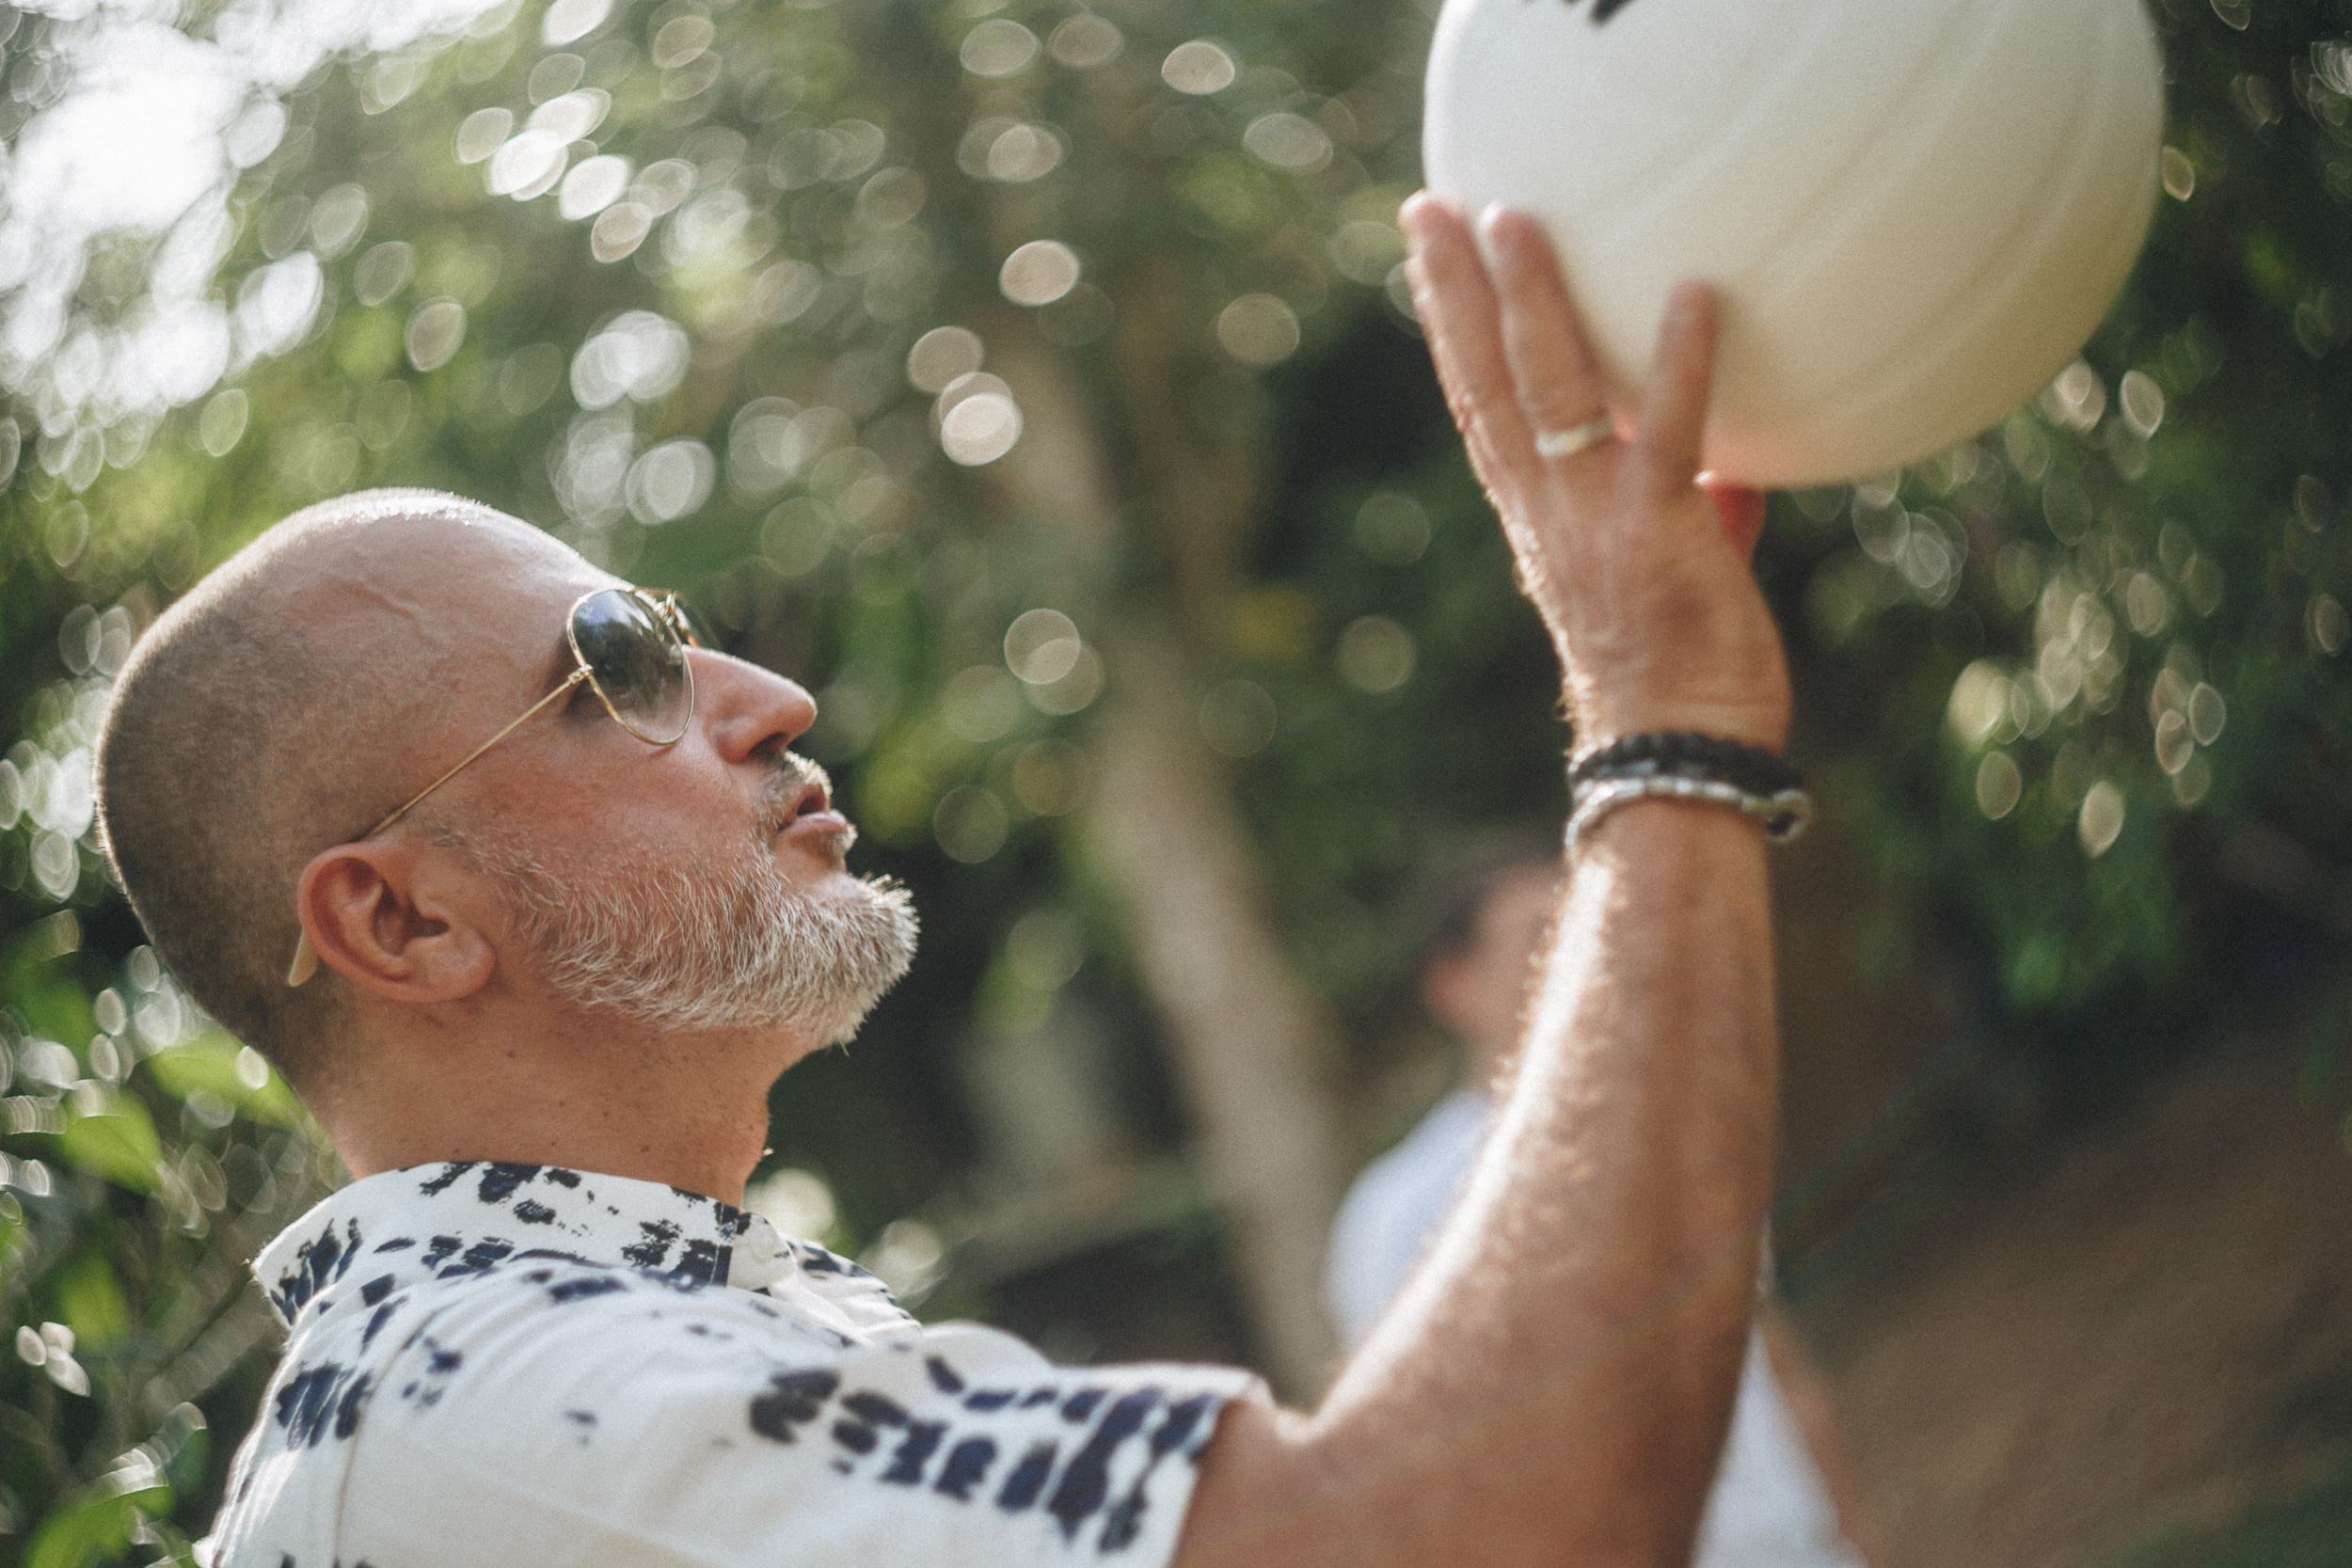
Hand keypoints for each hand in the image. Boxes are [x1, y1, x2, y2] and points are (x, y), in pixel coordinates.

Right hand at [1401, 195, 1790, 752]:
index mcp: (1540, 518)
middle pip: (1484, 382)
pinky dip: (1679, 362)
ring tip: (1512, 220)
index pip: (1480, 405)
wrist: (1676, 753)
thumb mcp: (1676, 576)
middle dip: (1452, 293)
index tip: (1429, 258)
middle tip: (1429, 208)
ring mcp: (1597, 518)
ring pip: (1546, 391)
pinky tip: (1693, 292)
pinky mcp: (1661, 530)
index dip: (1450, 331)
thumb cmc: (1678, 678)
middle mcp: (1549, 510)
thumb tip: (1738, 466)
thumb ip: (1699, 508)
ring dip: (1528, 301)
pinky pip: (1669, 431)